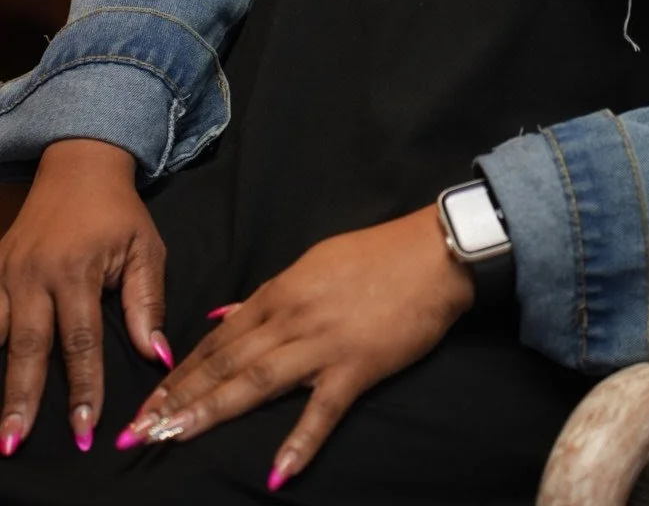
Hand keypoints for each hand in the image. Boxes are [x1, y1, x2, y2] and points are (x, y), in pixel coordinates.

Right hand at [0, 139, 168, 456]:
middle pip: (28, 347)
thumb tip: (156, 355)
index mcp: (78, 270)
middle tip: (15, 441)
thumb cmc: (119, 213)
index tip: (85, 429)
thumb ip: (146, 303)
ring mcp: (8, 271)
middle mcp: (36, 274)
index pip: (80, 341)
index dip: (84, 388)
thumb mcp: (146, 249)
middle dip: (22, 398)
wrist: (80, 165)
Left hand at [122, 205, 474, 490]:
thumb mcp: (313, 264)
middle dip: (179, 397)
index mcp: (281, 291)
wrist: (433, 253)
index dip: (180, 371)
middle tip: (139, 432)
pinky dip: (300, 440)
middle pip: (225, 362)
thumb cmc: (375, 256)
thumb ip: (268, 295)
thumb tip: (222, 315)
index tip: (148, 402)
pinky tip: (277, 471)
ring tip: (174, 438)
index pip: (218, 338)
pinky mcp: (357, 366)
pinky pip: (323, 409)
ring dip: (212, 410)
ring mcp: (323, 344)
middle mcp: (292, 318)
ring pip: (257, 381)